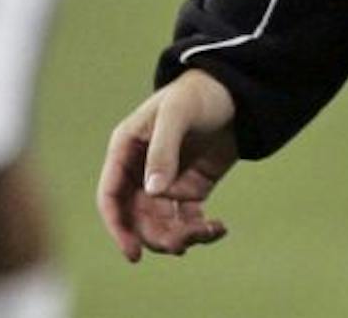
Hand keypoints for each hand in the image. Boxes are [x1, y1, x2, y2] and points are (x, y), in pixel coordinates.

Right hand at [97, 68, 238, 262]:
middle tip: (185, 242)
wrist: (236, 92)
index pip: (111, 196)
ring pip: (161, 225)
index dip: (117, 227)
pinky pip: (187, 221)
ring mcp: (165, 182)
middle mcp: (140, 170)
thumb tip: (152, 191)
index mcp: (126, 149)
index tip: (134, 254)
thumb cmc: (199, 93)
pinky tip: (219, 228)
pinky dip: (200, 231)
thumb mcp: (178, 114)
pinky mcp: (189, 190)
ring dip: (181, 237)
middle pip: (137, 219)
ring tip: (209, 231)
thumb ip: (163, 150)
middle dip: (158, 236)